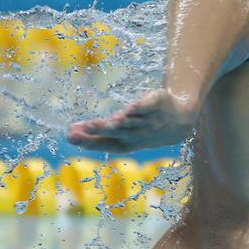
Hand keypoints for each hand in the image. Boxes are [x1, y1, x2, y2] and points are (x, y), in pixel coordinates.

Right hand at [67, 89, 197, 152]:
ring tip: (110, 120)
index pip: (104, 144)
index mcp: (125, 143)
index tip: (71, 136)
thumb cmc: (143, 128)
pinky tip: (131, 107)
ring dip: (121, 122)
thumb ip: (96, 133)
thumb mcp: (120, 134)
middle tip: (83, 127)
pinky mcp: (157, 103)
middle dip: (100, 131)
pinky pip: (149, 106)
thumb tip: (68, 131)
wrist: (179, 122)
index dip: (88, 142)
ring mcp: (148, 120)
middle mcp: (136, 134)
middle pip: (116, 133)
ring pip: (133, 122)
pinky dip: (141, 108)